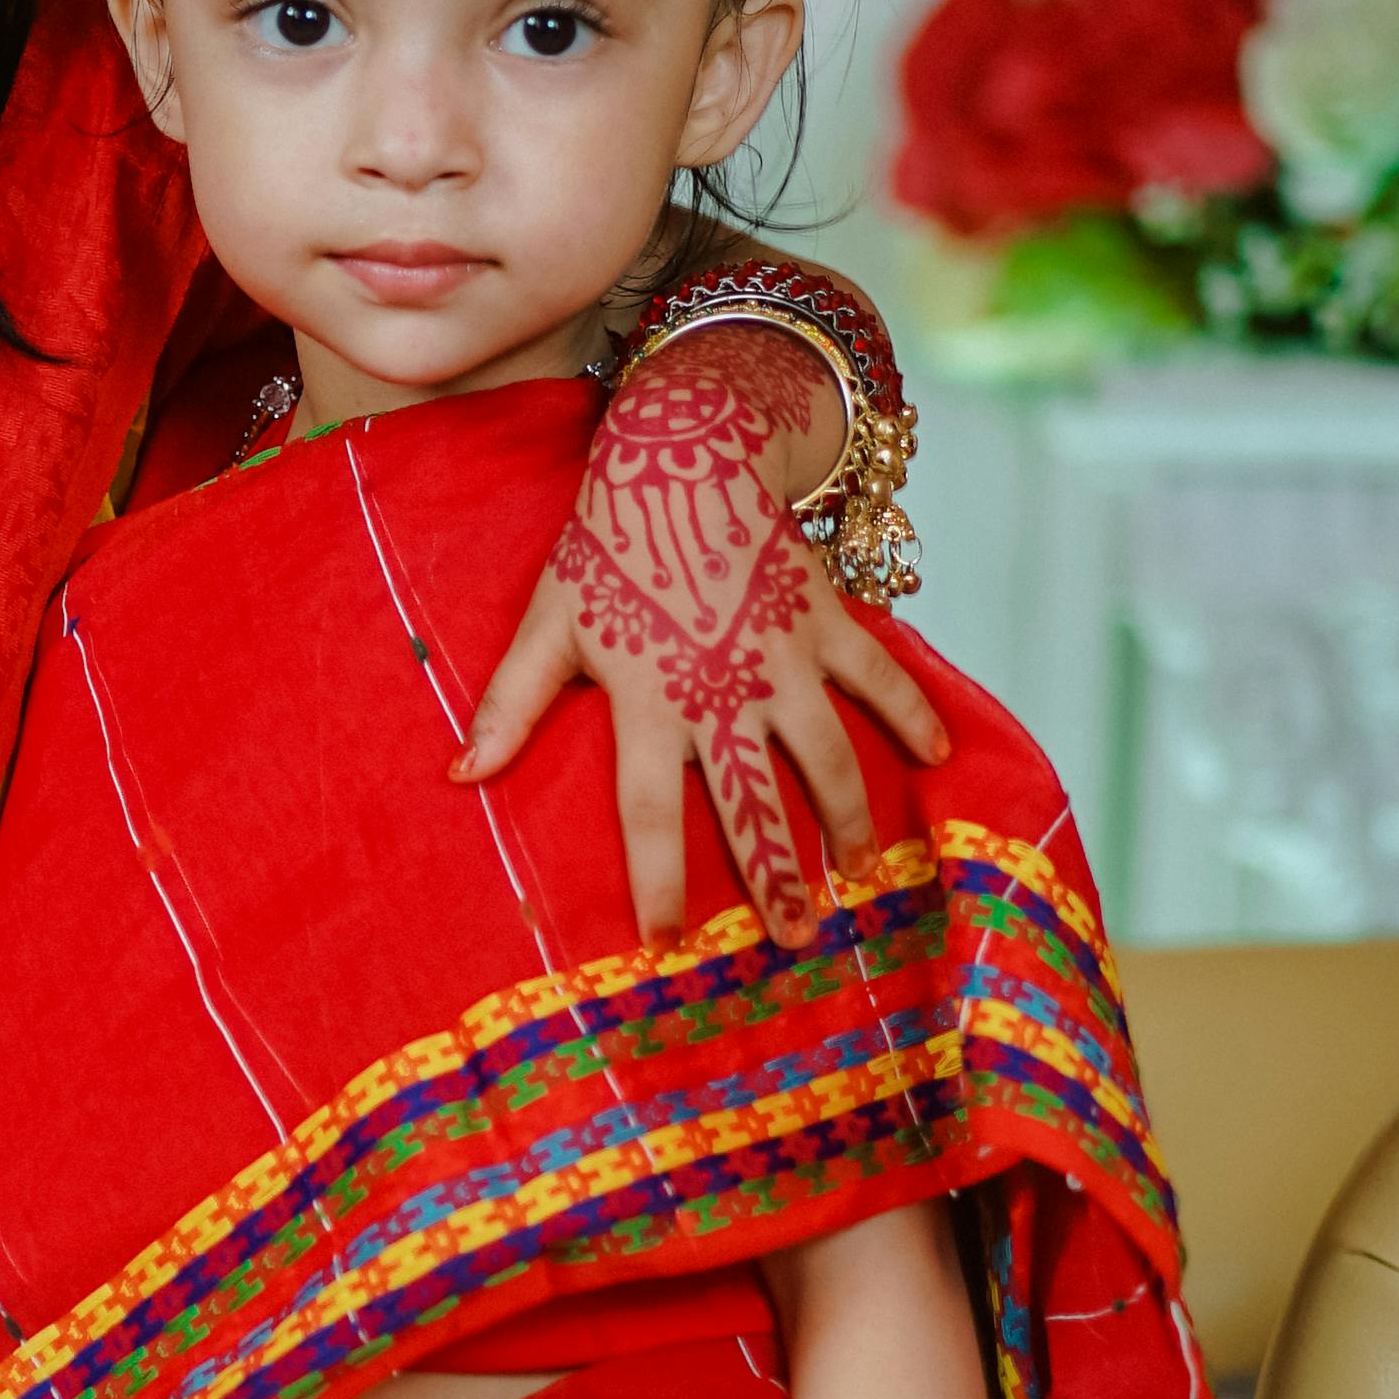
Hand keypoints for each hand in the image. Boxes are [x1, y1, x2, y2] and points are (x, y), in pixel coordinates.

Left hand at [452, 334, 945, 946]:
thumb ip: (511, 704)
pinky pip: (881, 678)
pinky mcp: (825, 622)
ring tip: (858, 875)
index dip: (658, 880)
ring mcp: (783, 656)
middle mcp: (722, 688)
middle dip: (777, 878)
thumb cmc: (608, 547)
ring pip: (827, 756)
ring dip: (848, 821)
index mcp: (648, 698)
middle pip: (755, 802)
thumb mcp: (549, 623)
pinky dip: (913, 715)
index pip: (648, 811)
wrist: (682, 453)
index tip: (666, 944)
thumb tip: (459, 775)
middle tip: (796, 941)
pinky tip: (938, 759)